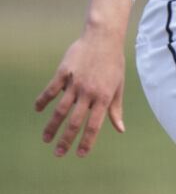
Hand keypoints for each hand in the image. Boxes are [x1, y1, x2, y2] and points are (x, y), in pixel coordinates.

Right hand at [36, 21, 127, 157]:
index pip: (95, 125)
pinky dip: (43, 100)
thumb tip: (120, 129)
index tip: (80, 154)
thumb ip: (116, 108)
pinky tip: (38, 110)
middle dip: (66, 140)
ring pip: (60, 109)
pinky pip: (51, 90)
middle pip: (75, 121)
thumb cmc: (114, 63)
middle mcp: (89, 92)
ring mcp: (75, 83)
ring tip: (45, 139)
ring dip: (52, 126)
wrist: (103, 38)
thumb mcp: (119, 85)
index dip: (87, 141)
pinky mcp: (64, 73)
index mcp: (104, 97)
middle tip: (58, 153)